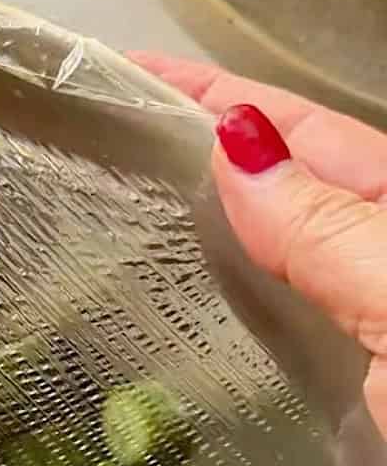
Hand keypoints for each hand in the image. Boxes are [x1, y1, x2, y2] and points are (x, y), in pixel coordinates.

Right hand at [132, 53, 386, 439]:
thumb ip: (331, 230)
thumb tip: (236, 149)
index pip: (300, 130)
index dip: (214, 96)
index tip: (130, 78)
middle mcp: (381, 258)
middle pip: (282, 182)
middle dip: (200, 150)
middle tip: (106, 142)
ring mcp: (362, 321)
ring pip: (271, 252)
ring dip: (202, 226)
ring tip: (123, 209)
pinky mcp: (344, 387)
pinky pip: (271, 322)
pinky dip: (221, 301)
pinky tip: (184, 303)